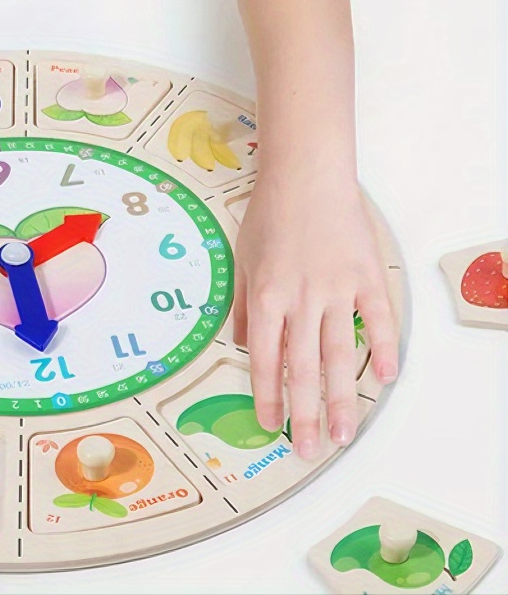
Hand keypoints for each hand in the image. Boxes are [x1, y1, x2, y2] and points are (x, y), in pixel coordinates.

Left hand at [232, 172, 398, 459]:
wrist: (306, 175)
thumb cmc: (269, 214)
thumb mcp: (242, 258)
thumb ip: (243, 305)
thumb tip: (245, 346)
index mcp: (266, 295)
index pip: (266, 359)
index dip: (267, 396)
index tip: (270, 426)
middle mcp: (300, 299)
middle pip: (302, 368)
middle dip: (304, 414)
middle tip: (308, 450)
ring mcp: (336, 289)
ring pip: (339, 355)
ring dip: (342, 399)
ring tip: (344, 435)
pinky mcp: (367, 276)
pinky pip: (377, 320)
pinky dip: (383, 349)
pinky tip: (384, 379)